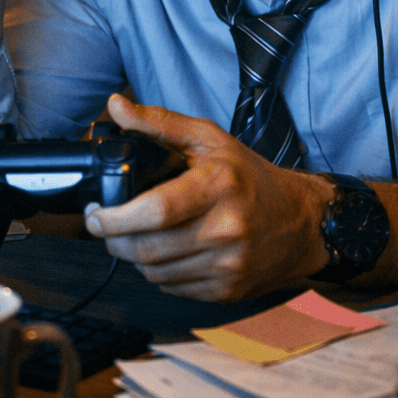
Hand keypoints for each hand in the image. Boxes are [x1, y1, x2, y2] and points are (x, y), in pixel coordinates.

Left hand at [84, 95, 332, 301]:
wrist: (301, 221)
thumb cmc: (249, 176)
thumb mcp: (208, 139)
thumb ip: (158, 122)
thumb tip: (115, 106)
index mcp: (219, 185)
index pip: (157, 210)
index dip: (116, 217)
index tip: (96, 214)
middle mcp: (226, 228)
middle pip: (148, 248)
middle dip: (114, 240)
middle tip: (105, 227)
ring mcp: (228, 265)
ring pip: (155, 273)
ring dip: (134, 257)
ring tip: (136, 236)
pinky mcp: (227, 291)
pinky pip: (173, 289)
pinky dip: (158, 273)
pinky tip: (164, 252)